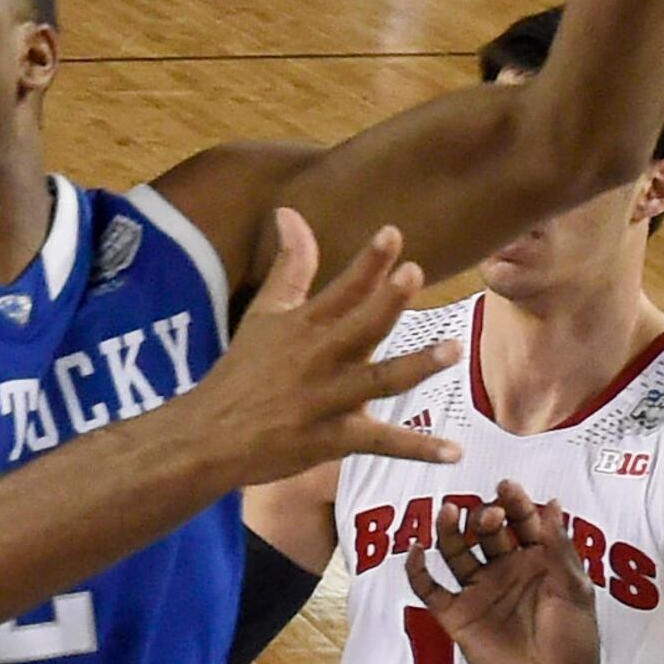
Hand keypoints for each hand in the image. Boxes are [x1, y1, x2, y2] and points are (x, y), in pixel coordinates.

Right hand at [189, 210, 458, 490]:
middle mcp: (318, 359)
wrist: (210, 435)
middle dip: (386, 300)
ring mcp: (327, 400)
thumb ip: (288, 265)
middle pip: (359, 326)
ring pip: (378, 380)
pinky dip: (417, 448)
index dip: (367, 262)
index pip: (341, 288)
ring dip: (416, 366)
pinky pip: (381, 442)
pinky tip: (454, 452)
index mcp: (303, 326)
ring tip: (453, 351)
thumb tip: (289, 212)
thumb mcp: (263, 313)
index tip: (393, 233)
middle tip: (413, 274)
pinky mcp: (333, 438)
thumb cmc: (242, 371)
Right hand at [407, 481, 601, 663]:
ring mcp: (478, 592)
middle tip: (488, 514)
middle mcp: (504, 572)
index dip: (515, 504)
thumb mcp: (576, 592)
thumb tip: (552, 503)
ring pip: (454, 552)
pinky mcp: (456, 615)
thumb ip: (559, 549)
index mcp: (537, 563)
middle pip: (485, 533)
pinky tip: (416, 551)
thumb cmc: (574, 643)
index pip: (522, 523)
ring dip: (448, 532)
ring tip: (446, 513)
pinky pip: (429, 588)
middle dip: (485, 517)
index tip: (508, 486)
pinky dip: (417, 570)